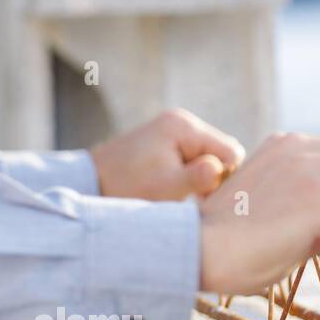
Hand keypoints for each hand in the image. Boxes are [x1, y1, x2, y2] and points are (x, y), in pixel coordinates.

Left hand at [89, 109, 244, 201]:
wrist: (89, 183)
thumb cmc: (127, 187)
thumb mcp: (167, 186)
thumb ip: (199, 177)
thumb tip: (224, 166)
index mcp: (184, 125)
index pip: (231, 152)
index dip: (224, 178)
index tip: (201, 196)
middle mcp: (180, 121)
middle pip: (220, 153)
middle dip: (211, 177)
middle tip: (190, 198)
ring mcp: (171, 129)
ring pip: (206, 158)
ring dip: (198, 178)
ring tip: (177, 194)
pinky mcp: (163, 141)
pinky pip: (190, 158)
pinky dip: (187, 175)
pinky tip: (172, 189)